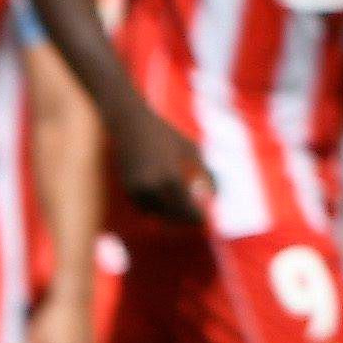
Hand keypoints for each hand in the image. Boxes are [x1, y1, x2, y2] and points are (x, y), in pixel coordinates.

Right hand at [105, 95, 211, 226]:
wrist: (128, 122)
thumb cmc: (163, 132)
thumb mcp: (190, 149)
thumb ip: (205, 172)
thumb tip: (215, 194)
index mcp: (170, 177)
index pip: (186, 209)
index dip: (196, 218)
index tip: (204, 220)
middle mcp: (152, 186)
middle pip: (171, 215)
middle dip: (184, 219)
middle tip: (196, 220)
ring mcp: (137, 188)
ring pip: (156, 213)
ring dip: (169, 215)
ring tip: (182, 212)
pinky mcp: (127, 187)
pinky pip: (144, 207)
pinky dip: (156, 208)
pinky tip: (166, 203)